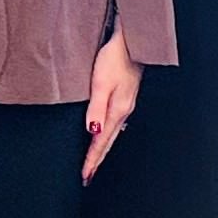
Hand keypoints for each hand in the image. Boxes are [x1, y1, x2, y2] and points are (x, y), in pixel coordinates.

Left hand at [82, 31, 139, 182]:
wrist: (132, 41)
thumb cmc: (115, 57)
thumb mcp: (101, 82)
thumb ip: (96, 108)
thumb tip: (92, 132)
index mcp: (117, 110)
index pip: (101, 141)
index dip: (92, 159)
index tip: (85, 175)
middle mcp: (123, 110)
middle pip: (108, 141)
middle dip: (97, 160)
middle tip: (88, 176)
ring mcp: (126, 103)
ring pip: (112, 133)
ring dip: (101, 149)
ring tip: (94, 161)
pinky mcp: (125, 96)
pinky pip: (114, 122)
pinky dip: (107, 134)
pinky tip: (104, 133)